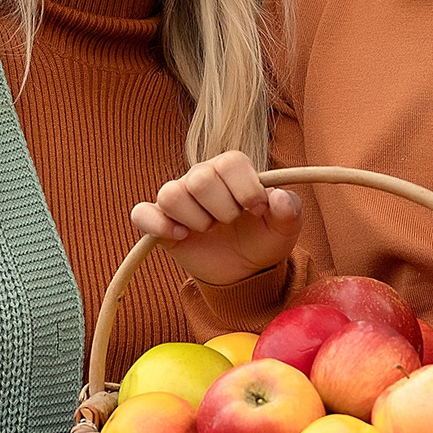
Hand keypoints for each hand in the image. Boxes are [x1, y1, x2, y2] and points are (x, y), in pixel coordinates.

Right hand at [130, 151, 300, 287]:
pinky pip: (142, 213)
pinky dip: (159, 225)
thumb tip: (278, 197)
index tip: (256, 209)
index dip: (245, 188)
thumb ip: (290, 210)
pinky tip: (181, 236)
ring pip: (171, 194)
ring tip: (209, 230)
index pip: (230, 161)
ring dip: (196, 220)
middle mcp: (200, 177)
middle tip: (231, 222)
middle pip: (200, 178)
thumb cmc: (262, 240)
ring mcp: (178, 198)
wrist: (243, 271)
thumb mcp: (285, 229)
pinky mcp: (159, 221)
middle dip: (223, 209)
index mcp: (231, 170)